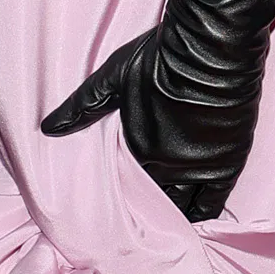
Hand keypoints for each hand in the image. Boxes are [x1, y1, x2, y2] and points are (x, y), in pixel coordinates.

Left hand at [41, 30, 242, 223]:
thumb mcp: (112, 77)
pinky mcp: (227, 163)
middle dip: (144, 207)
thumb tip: (47, 128)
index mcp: (137, 146)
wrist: (213, 48)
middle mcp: (165, 164)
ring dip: (172, 214)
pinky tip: (195, 224)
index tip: (115, 200)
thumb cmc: (161, 58)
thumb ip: (82, 106)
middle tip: (139, 214)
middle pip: (151, 198)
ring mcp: (197, 167)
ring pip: (181, 206)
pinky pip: (213, 202)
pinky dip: (203, 215)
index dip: (119, 193)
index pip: (122, 185)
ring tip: (164, 225)